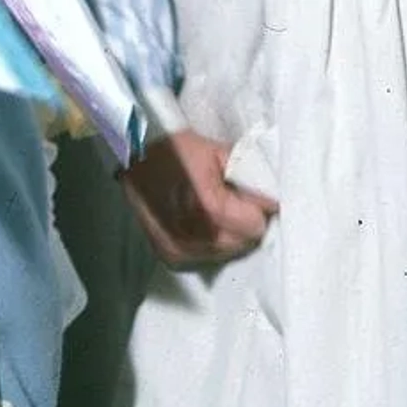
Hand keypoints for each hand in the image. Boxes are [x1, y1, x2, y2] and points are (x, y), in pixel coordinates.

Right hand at [118, 130, 276, 269]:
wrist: (132, 156)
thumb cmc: (175, 148)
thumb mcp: (217, 152)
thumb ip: (250, 174)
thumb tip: (274, 198)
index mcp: (207, 209)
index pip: (256, 226)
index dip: (257, 208)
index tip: (250, 194)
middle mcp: (193, 237)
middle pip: (244, 243)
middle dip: (245, 223)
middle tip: (232, 199)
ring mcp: (179, 250)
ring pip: (227, 253)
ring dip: (229, 235)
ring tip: (214, 209)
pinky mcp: (170, 256)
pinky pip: (207, 258)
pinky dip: (211, 243)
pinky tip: (201, 222)